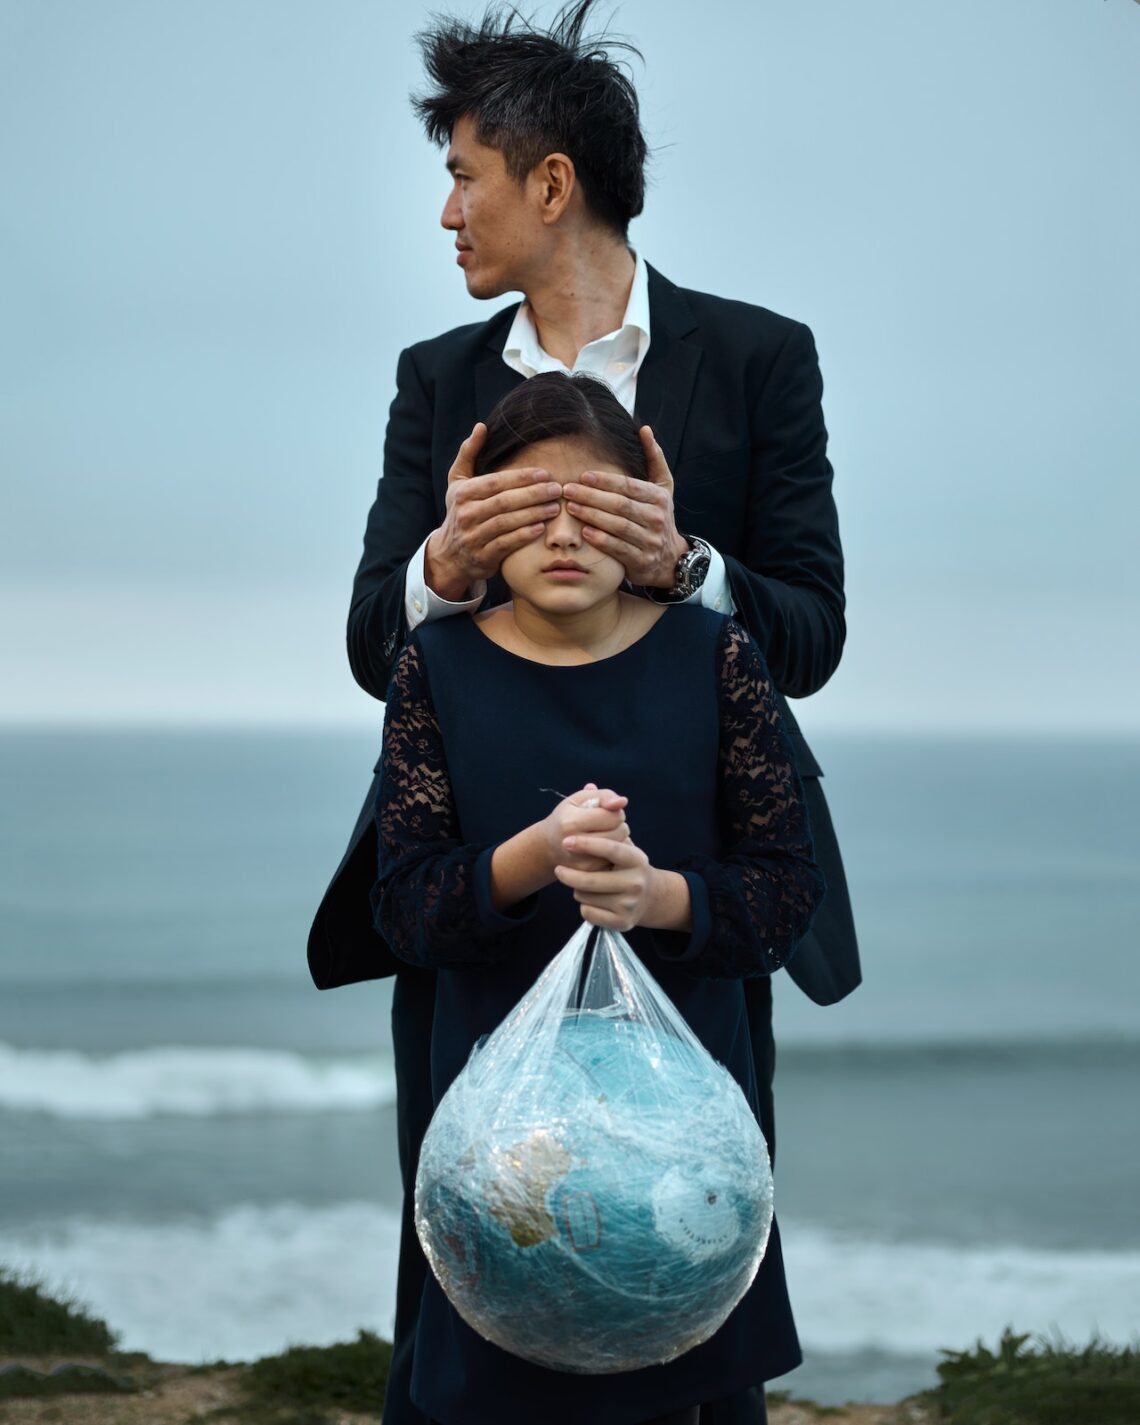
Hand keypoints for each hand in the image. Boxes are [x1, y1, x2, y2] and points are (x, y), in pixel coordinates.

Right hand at [423, 423, 563, 599]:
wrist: (449, 555)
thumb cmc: (460, 511)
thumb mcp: (457, 482)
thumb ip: (469, 453)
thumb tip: (481, 427)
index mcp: (463, 493)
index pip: (496, 482)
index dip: (521, 477)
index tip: (545, 473)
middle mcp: (466, 514)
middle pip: (504, 501)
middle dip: (533, 494)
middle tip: (556, 489)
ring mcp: (473, 537)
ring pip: (506, 522)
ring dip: (533, 514)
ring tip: (554, 507)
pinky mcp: (482, 557)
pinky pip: (505, 544)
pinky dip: (523, 536)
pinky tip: (541, 528)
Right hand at [541, 784, 629, 874]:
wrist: (548, 846)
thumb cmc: (568, 817)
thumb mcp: (580, 799)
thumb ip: (603, 796)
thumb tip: (623, 802)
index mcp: (570, 823)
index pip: (613, 816)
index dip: (615, 812)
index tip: (607, 812)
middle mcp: (574, 845)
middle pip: (620, 832)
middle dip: (619, 825)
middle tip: (606, 824)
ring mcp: (581, 862)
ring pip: (620, 848)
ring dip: (618, 839)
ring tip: (604, 834)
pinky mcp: (588, 875)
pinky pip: (615, 860)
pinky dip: (612, 853)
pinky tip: (602, 848)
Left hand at [554, 831, 657, 931]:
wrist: (649, 897)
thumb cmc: (626, 865)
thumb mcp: (624, 845)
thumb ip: (608, 826)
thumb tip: (599, 795)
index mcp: (637, 860)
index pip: (611, 849)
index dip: (587, 844)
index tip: (566, 841)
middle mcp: (636, 883)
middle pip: (591, 880)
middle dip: (569, 874)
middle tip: (558, 869)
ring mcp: (630, 904)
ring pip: (585, 896)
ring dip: (578, 890)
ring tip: (585, 885)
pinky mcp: (622, 923)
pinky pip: (587, 913)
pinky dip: (585, 906)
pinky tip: (593, 900)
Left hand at [561, 425, 687, 588]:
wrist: (670, 558)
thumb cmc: (658, 516)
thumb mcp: (663, 487)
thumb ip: (654, 458)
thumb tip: (644, 429)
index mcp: (659, 497)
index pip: (629, 486)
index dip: (605, 480)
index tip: (583, 475)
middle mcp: (657, 518)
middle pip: (620, 505)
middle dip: (591, 496)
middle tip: (568, 490)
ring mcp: (650, 541)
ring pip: (618, 526)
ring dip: (591, 516)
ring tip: (570, 507)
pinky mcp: (642, 561)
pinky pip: (618, 548)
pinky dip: (601, 540)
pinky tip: (584, 532)